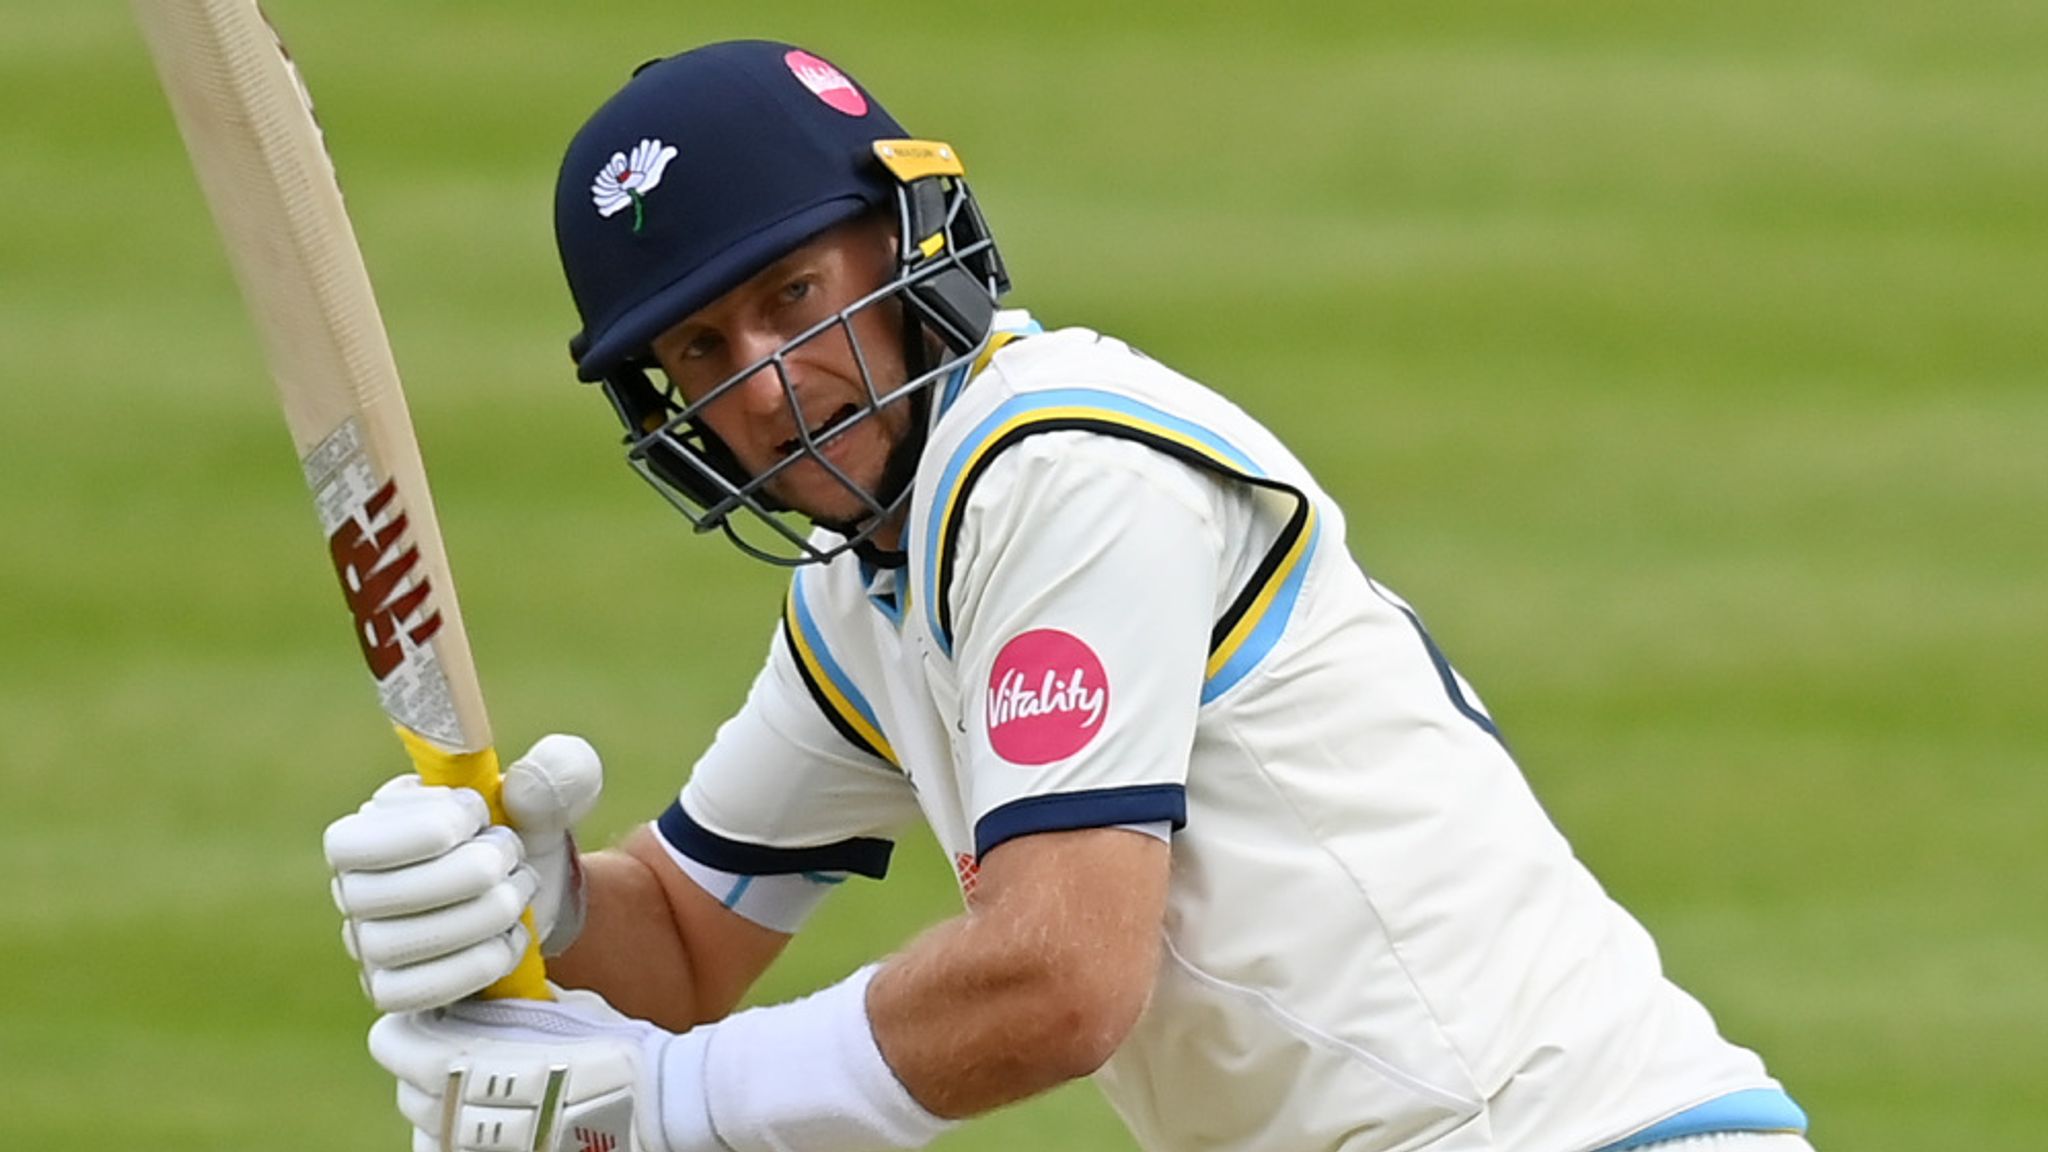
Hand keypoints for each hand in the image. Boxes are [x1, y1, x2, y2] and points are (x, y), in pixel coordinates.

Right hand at [326, 734, 603, 1011]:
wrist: (540, 893)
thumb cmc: (525, 830)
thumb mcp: (547, 793)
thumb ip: (552, 772)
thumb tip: (528, 782)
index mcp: (366, 828)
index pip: (349, 842)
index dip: (420, 829)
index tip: (480, 812)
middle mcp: (352, 888)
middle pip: (373, 897)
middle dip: (465, 872)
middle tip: (513, 854)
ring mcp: (368, 944)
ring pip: (395, 945)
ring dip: (479, 916)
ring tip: (518, 890)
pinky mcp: (395, 988)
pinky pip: (413, 992)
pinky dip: (474, 965)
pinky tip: (510, 939)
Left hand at [369, 988, 716, 1151]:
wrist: (654, 1104)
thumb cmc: (611, 1049)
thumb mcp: (554, 1009)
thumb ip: (508, 1008)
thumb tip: (480, 994)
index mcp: (472, 1060)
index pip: (395, 1045)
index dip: (405, 1030)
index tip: (422, 1021)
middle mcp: (467, 1109)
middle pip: (408, 1092)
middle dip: (422, 1070)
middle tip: (450, 1051)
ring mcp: (485, 1144)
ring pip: (428, 1128)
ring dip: (439, 1107)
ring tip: (469, 1089)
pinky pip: (455, 1149)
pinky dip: (459, 1134)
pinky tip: (485, 1119)